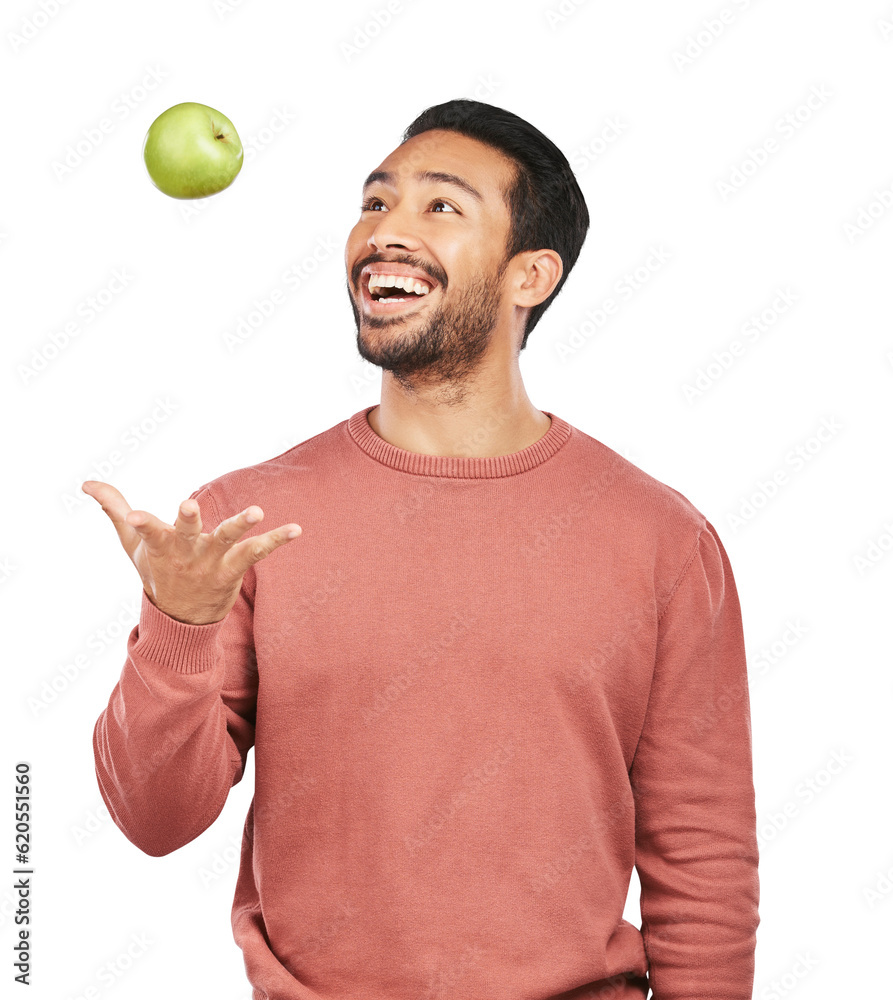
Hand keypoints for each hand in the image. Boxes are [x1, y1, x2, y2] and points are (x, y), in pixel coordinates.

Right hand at [82, 480, 300, 624]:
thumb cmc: (156, 570)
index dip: (140, 522)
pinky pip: (257, 552)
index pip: (148, 532)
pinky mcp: (233, 568)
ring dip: (241, 525)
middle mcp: (187, 553)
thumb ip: (114, 509)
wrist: (181, 618)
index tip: (133, 516)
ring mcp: (211, 562)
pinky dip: (277, 540)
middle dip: (187, 520)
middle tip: (188, 504)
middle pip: (187, 533)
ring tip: (257, 512)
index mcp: (162, 545)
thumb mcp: (133, 543)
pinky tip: (297, 529)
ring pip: (227, 541)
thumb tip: (86, 482)